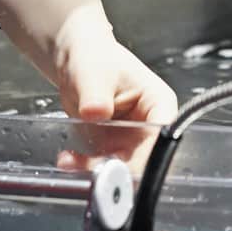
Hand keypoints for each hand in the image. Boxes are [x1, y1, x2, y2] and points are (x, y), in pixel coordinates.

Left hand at [46, 14, 176, 174]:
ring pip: (124, 168)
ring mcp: (133, 140)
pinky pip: (103, 167)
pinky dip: (85, 167)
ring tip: (72, 161)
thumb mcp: (94, 74)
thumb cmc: (94, 59)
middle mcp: (151, 126)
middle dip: (120, 170)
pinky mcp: (114, 149)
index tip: (124, 166)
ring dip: (98, 171)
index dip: (149, 156)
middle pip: (146, 159)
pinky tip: (68, 159)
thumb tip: (96, 112)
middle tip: (94, 172)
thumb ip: (96, 94)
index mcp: (159, 104)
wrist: (75, 63)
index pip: (163, 136)